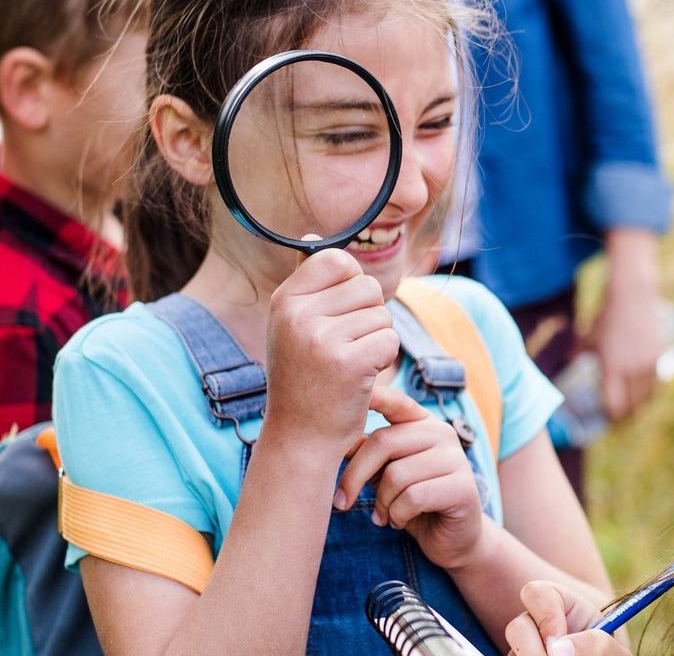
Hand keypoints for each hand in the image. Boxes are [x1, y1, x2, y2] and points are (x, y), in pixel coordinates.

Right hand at [264, 249, 396, 451]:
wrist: (300, 437)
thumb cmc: (303, 378)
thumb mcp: (293, 326)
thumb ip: (307, 283)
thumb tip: (314, 236)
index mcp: (284, 300)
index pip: (337, 259)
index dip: (352, 284)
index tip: (341, 314)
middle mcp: (297, 314)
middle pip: (367, 286)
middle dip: (369, 317)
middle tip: (346, 348)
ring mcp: (321, 338)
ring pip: (381, 315)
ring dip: (377, 341)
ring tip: (350, 365)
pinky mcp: (348, 363)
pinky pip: (389, 341)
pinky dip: (384, 360)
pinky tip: (360, 378)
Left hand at [337, 386, 484, 567]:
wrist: (453, 539)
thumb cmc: (414, 502)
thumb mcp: (386, 474)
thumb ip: (369, 454)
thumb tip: (337, 439)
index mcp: (422, 423)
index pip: (395, 401)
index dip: (374, 395)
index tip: (347, 392)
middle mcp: (442, 433)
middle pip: (384, 442)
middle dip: (354, 476)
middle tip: (342, 502)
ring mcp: (455, 458)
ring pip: (396, 475)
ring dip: (381, 503)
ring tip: (383, 515)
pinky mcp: (462, 487)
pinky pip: (413, 498)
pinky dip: (397, 515)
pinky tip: (400, 522)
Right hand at [505, 581, 628, 655]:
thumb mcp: (614, 649)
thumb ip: (599, 644)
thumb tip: (559, 650)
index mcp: (563, 606)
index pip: (536, 593)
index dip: (546, 617)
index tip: (559, 646)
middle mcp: (538, 624)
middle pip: (517, 627)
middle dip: (533, 651)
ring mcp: (526, 646)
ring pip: (514, 652)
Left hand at [585, 275, 661, 423]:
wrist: (632, 297)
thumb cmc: (605, 318)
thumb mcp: (586, 337)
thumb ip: (576, 355)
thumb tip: (567, 365)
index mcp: (612, 368)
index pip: (615, 405)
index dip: (612, 417)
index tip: (607, 420)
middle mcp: (632, 370)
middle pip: (632, 406)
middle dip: (625, 417)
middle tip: (620, 422)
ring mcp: (648, 364)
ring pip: (647, 398)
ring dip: (640, 408)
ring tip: (633, 412)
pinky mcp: (660, 357)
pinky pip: (657, 384)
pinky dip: (651, 394)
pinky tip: (644, 397)